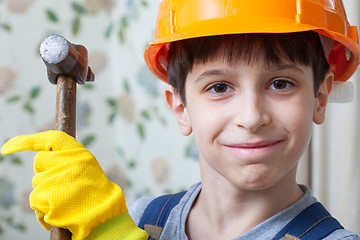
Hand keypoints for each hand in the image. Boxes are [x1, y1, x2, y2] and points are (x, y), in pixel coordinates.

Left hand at [1, 131, 147, 239]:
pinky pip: (35, 199)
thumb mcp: (84, 165)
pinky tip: (58, 211)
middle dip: (44, 172)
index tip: (7, 148)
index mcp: (78, 152)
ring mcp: (58, 178)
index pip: (49, 138)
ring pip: (37, 182)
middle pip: (39, 161)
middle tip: (62, 184)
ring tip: (65, 199)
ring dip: (45, 192)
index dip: (26, 140)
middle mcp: (68, 161)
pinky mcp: (48, 196)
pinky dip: (43, 207)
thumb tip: (41, 154)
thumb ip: (66, 157)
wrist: (104, 213)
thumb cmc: (94, 191)